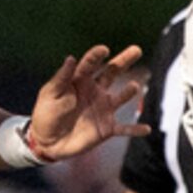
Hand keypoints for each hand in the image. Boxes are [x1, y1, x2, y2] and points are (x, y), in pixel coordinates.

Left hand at [27, 46, 148, 161]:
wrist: (47, 142)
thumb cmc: (46, 115)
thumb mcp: (50, 94)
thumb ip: (62, 77)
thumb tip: (71, 58)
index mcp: (80, 82)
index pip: (90, 65)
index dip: (96, 56)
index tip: (103, 50)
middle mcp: (95, 92)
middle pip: (112, 73)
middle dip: (124, 61)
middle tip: (136, 50)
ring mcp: (103, 110)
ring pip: (121, 98)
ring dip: (128, 92)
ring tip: (133, 86)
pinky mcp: (107, 128)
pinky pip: (124, 129)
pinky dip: (135, 129)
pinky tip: (146, 129)